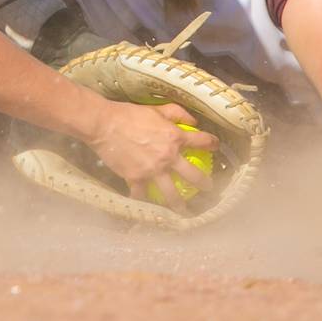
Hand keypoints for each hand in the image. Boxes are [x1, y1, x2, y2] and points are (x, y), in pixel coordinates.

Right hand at [87, 101, 217, 207]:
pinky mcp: (136, 179)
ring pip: (171, 193)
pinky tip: (147, 208)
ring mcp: (152, 170)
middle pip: (193, 175)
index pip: (201, 141)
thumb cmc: (130, 114)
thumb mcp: (157, 108)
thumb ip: (177, 113)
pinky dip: (144, 201)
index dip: (212, 143)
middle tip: (208, 189)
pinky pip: (142, 195)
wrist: (104, 125)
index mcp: (174, 137)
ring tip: (185, 211)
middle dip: (204, 183)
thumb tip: (194, 122)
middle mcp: (167, 157)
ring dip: (180, 205)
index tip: (216, 147)